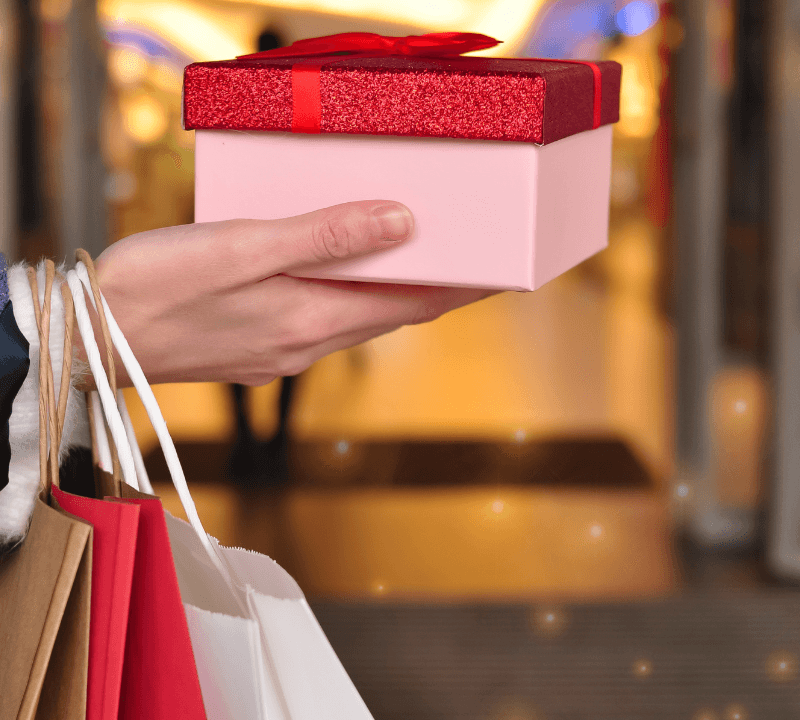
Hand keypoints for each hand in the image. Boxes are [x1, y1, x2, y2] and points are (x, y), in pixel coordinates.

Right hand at [73, 200, 496, 388]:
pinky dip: (349, 300)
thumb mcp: (243, 247)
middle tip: (469, 263)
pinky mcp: (259, 350)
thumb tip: (400, 224)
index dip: (457, 288)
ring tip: (418, 265)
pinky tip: (342, 279)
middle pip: (389, 314)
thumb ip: (325, 236)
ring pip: (356, 320)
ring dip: (392, 296)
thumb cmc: (157, 288)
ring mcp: (282, 352)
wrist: (92, 337)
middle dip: (434, 291)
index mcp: (310, 319)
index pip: (409, 304)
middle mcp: (305, 344)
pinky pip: (323, 322)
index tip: (497, 272)